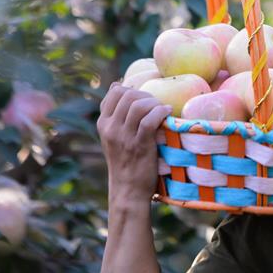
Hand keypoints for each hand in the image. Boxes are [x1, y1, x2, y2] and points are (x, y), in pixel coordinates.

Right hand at [97, 82, 171, 211]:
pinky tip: (168, 113)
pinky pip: (149, 120)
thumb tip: (118, 84)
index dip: (132, 89)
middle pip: (127, 95)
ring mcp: (124, 136)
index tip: (144, 98)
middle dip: (146, 95)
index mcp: (103, 124)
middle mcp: (111, 128)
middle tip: (156, 104)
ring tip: (163, 109)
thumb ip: (116, 114)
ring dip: (155, 103)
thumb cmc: (126, 161)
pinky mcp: (139, 145)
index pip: (115, 92)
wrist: (128, 189)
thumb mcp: (114, 137)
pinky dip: (161, 112)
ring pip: (138, 105)